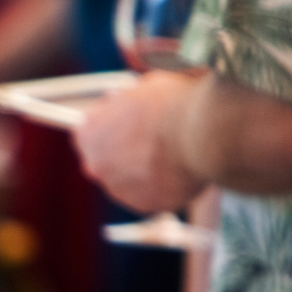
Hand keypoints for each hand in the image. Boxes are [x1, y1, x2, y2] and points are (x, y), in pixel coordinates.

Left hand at [73, 70, 205, 214]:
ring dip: (142, 169)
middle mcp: (96, 164)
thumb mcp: (144, 86)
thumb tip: (126, 93)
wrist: (204, 131)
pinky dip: (163, 185)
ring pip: (127, 179)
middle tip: (150, 138)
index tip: (122, 124)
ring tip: (171, 152)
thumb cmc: (176, 101)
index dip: (108, 126)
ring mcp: (119, 188)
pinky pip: (151, 194)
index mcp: (89, 132)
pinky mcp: (145, 204)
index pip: (87, 132)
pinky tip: (181, 168)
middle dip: (123, 150)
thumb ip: (127, 98)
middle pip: (105, 159)